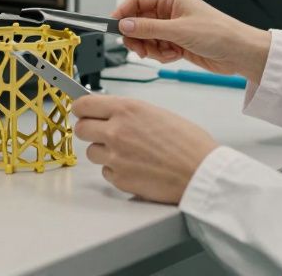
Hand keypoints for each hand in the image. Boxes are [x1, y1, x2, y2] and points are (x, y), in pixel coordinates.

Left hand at [72, 95, 218, 203]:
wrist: (200, 171)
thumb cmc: (188, 143)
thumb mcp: (156, 113)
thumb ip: (128, 113)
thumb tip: (109, 113)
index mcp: (127, 109)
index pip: (83, 104)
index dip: (81, 108)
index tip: (82, 111)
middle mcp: (116, 131)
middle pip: (81, 129)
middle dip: (90, 130)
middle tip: (103, 133)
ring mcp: (115, 156)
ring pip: (92, 152)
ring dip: (104, 152)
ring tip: (127, 153)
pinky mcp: (119, 178)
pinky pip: (106, 172)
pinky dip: (115, 170)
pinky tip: (135, 167)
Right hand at [113, 0, 271, 79]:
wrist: (239, 52)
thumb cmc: (218, 33)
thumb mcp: (178, 30)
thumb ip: (147, 28)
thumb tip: (124, 25)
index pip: (137, 1)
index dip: (122, 13)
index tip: (114, 27)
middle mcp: (170, 11)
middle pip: (138, 21)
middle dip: (137, 36)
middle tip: (140, 48)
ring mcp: (173, 27)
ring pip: (146, 37)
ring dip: (151, 48)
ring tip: (165, 52)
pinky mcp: (177, 42)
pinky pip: (157, 48)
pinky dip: (161, 54)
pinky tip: (175, 55)